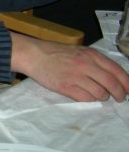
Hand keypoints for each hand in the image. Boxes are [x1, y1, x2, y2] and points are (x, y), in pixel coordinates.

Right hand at [11, 33, 128, 101]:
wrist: (33, 55)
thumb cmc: (55, 52)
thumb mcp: (79, 51)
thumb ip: (95, 61)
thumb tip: (112, 76)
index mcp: (91, 55)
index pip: (117, 71)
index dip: (126, 83)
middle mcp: (86, 65)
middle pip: (112, 84)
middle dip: (119, 94)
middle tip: (120, 98)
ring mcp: (76, 76)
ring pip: (100, 93)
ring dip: (103, 97)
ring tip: (99, 96)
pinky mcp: (66, 87)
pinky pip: (86, 99)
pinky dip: (90, 100)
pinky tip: (86, 97)